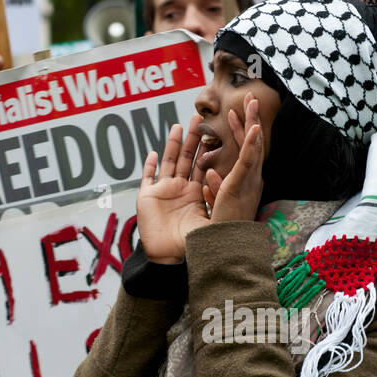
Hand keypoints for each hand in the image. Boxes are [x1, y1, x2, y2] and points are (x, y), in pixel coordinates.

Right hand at [136, 115, 210, 262]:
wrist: (168, 259)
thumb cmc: (191, 245)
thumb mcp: (209, 222)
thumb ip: (216, 204)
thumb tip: (230, 186)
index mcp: (195, 193)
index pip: (202, 165)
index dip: (206, 148)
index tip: (211, 131)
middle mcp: (179, 190)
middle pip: (186, 158)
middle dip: (192, 138)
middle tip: (198, 117)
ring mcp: (162, 192)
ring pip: (168, 162)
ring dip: (172, 144)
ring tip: (178, 126)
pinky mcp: (146, 197)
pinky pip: (147, 178)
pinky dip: (150, 166)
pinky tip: (153, 153)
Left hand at [203, 93, 263, 223]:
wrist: (229, 244)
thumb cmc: (223, 228)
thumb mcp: (217, 204)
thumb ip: (214, 188)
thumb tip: (209, 176)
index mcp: (246, 182)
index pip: (244, 150)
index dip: (241, 131)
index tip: (235, 114)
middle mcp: (252, 178)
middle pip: (252, 143)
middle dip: (251, 119)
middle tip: (251, 98)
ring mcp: (249, 180)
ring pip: (253, 146)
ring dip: (253, 123)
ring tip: (252, 104)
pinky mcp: (242, 184)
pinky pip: (248, 161)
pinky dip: (253, 144)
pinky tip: (255, 129)